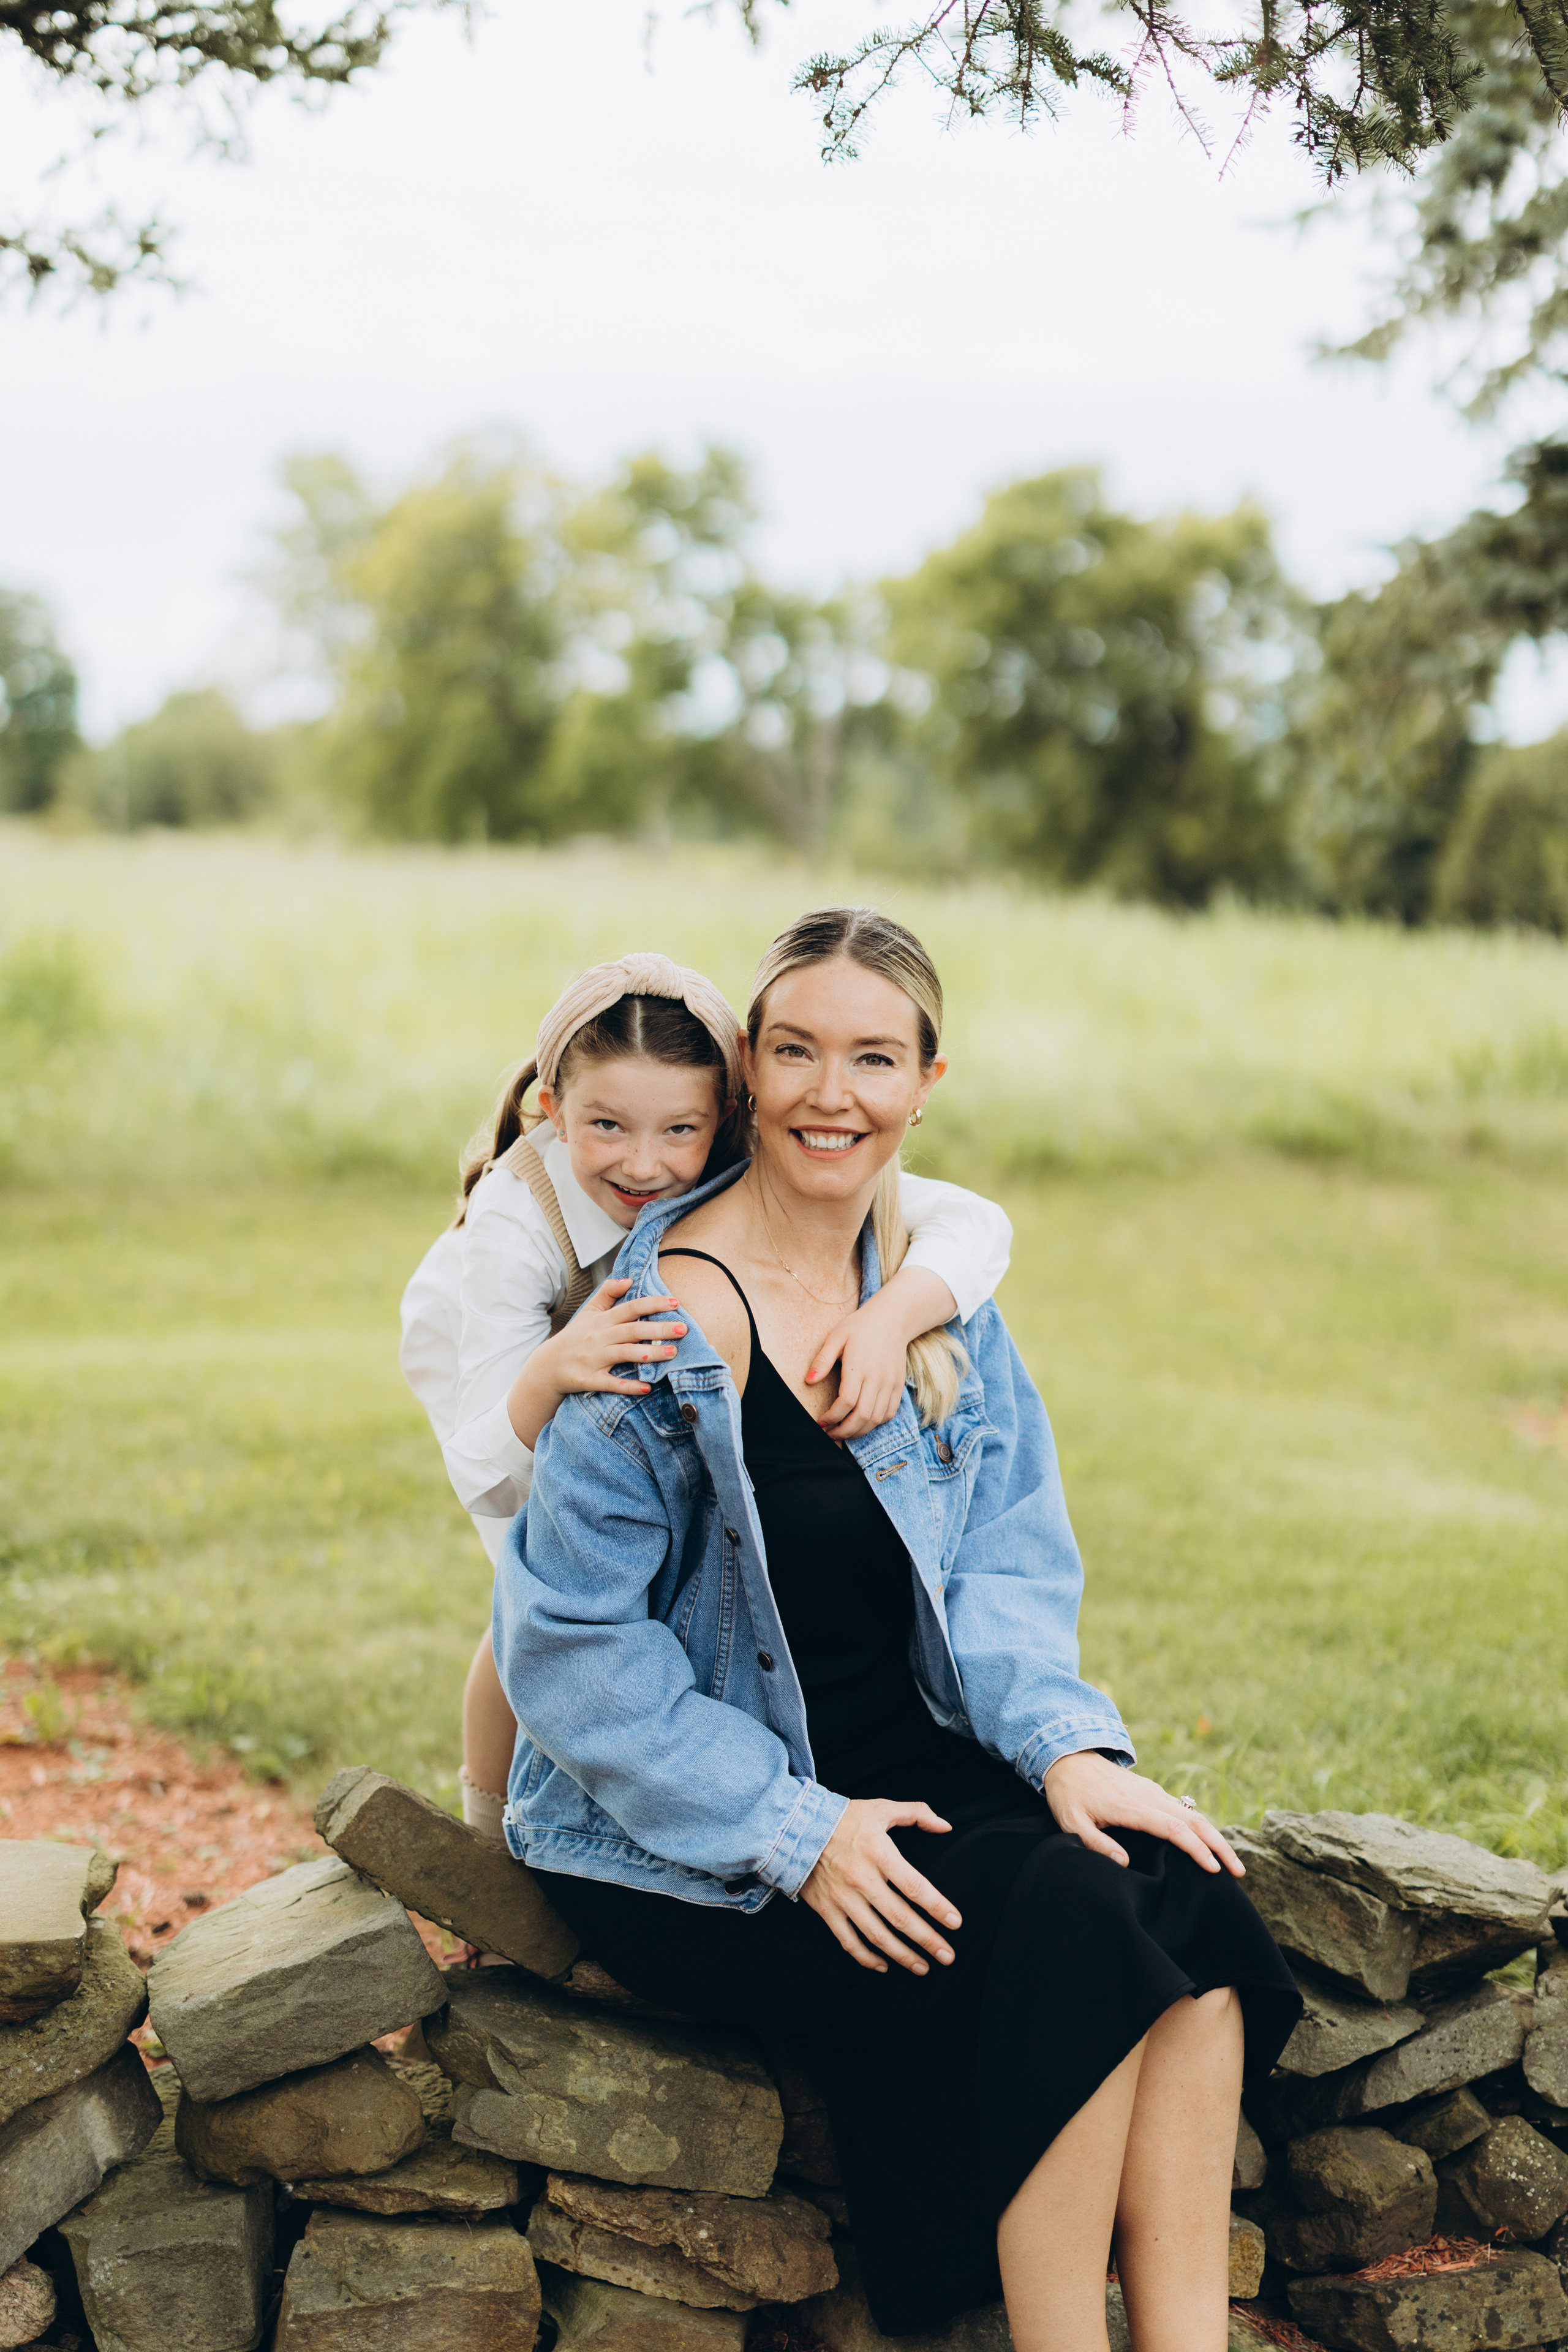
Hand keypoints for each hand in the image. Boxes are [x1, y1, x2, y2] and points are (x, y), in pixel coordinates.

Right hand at [506, 1279, 685, 1445]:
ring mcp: (594, 1359)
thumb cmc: (575, 1337)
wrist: (547, 1366)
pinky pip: (611, 1383)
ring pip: (625, 1354)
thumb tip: (629, 1279)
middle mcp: (599, 1337)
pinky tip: (646, 1387)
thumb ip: (607, 1294)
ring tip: (672, 1353)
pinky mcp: (589, 1380)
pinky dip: (627, 1385)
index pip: (630, 1308)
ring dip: (649, 1354)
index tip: (675, 1303)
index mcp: (602, 1320)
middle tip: (683, 1329)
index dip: (652, 1304)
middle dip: (658, 1329)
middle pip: (632, 1330)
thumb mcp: (588, 1312)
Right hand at [799, 1797, 960, 1974]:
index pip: (914, 1886)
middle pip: (900, 1918)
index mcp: (878, 1853)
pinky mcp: (827, 1910)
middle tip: (948, 1956)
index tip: (955, 1922)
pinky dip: (867, 1958)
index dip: (937, 1907)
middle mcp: (862, 1879)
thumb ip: (917, 1813)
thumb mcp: (881, 1808)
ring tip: (923, 1967)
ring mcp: (843, 1898)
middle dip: (927, 1940)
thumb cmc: (844, 1818)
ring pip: (877, 1936)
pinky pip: (849, 1941)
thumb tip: (945, 1826)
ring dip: (902, 1955)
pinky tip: (884, 1965)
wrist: (795, 1828)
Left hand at [807, 1299, 910, 1440]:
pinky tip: (862, 1422)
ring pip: (876, 1419)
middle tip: (829, 1434)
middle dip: (843, 1431)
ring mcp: (890, 1384)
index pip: (845, 1402)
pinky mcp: (898, 1386)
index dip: (832, 1417)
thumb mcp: (836, 1337)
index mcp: (858, 1367)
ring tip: (843, 1431)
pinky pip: (889, 1413)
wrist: (893, 1319)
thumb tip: (809, 1381)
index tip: (820, 1422)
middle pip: (862, 1416)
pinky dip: (875, 1423)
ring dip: (858, 1431)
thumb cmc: (860, 1326)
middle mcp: (876, 1378)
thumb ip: (822, 1360)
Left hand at [1042, 1751, 1243, 1877]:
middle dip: (1219, 1846)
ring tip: (1231, 1863)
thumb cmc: (1068, 1795)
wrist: (1067, 1758)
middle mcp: (1148, 1797)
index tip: (1214, 1869)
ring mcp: (1152, 1792)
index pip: (1173, 1829)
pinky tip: (1207, 1843)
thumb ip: (1096, 1843)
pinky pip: (1182, 1809)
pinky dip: (1200, 1827)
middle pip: (1194, 1821)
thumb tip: (1125, 1863)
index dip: (1196, 1849)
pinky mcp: (1152, 1791)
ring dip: (1214, 1837)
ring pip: (1192, 1814)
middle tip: (1239, 1872)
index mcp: (1131, 1807)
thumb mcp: (1071, 1822)